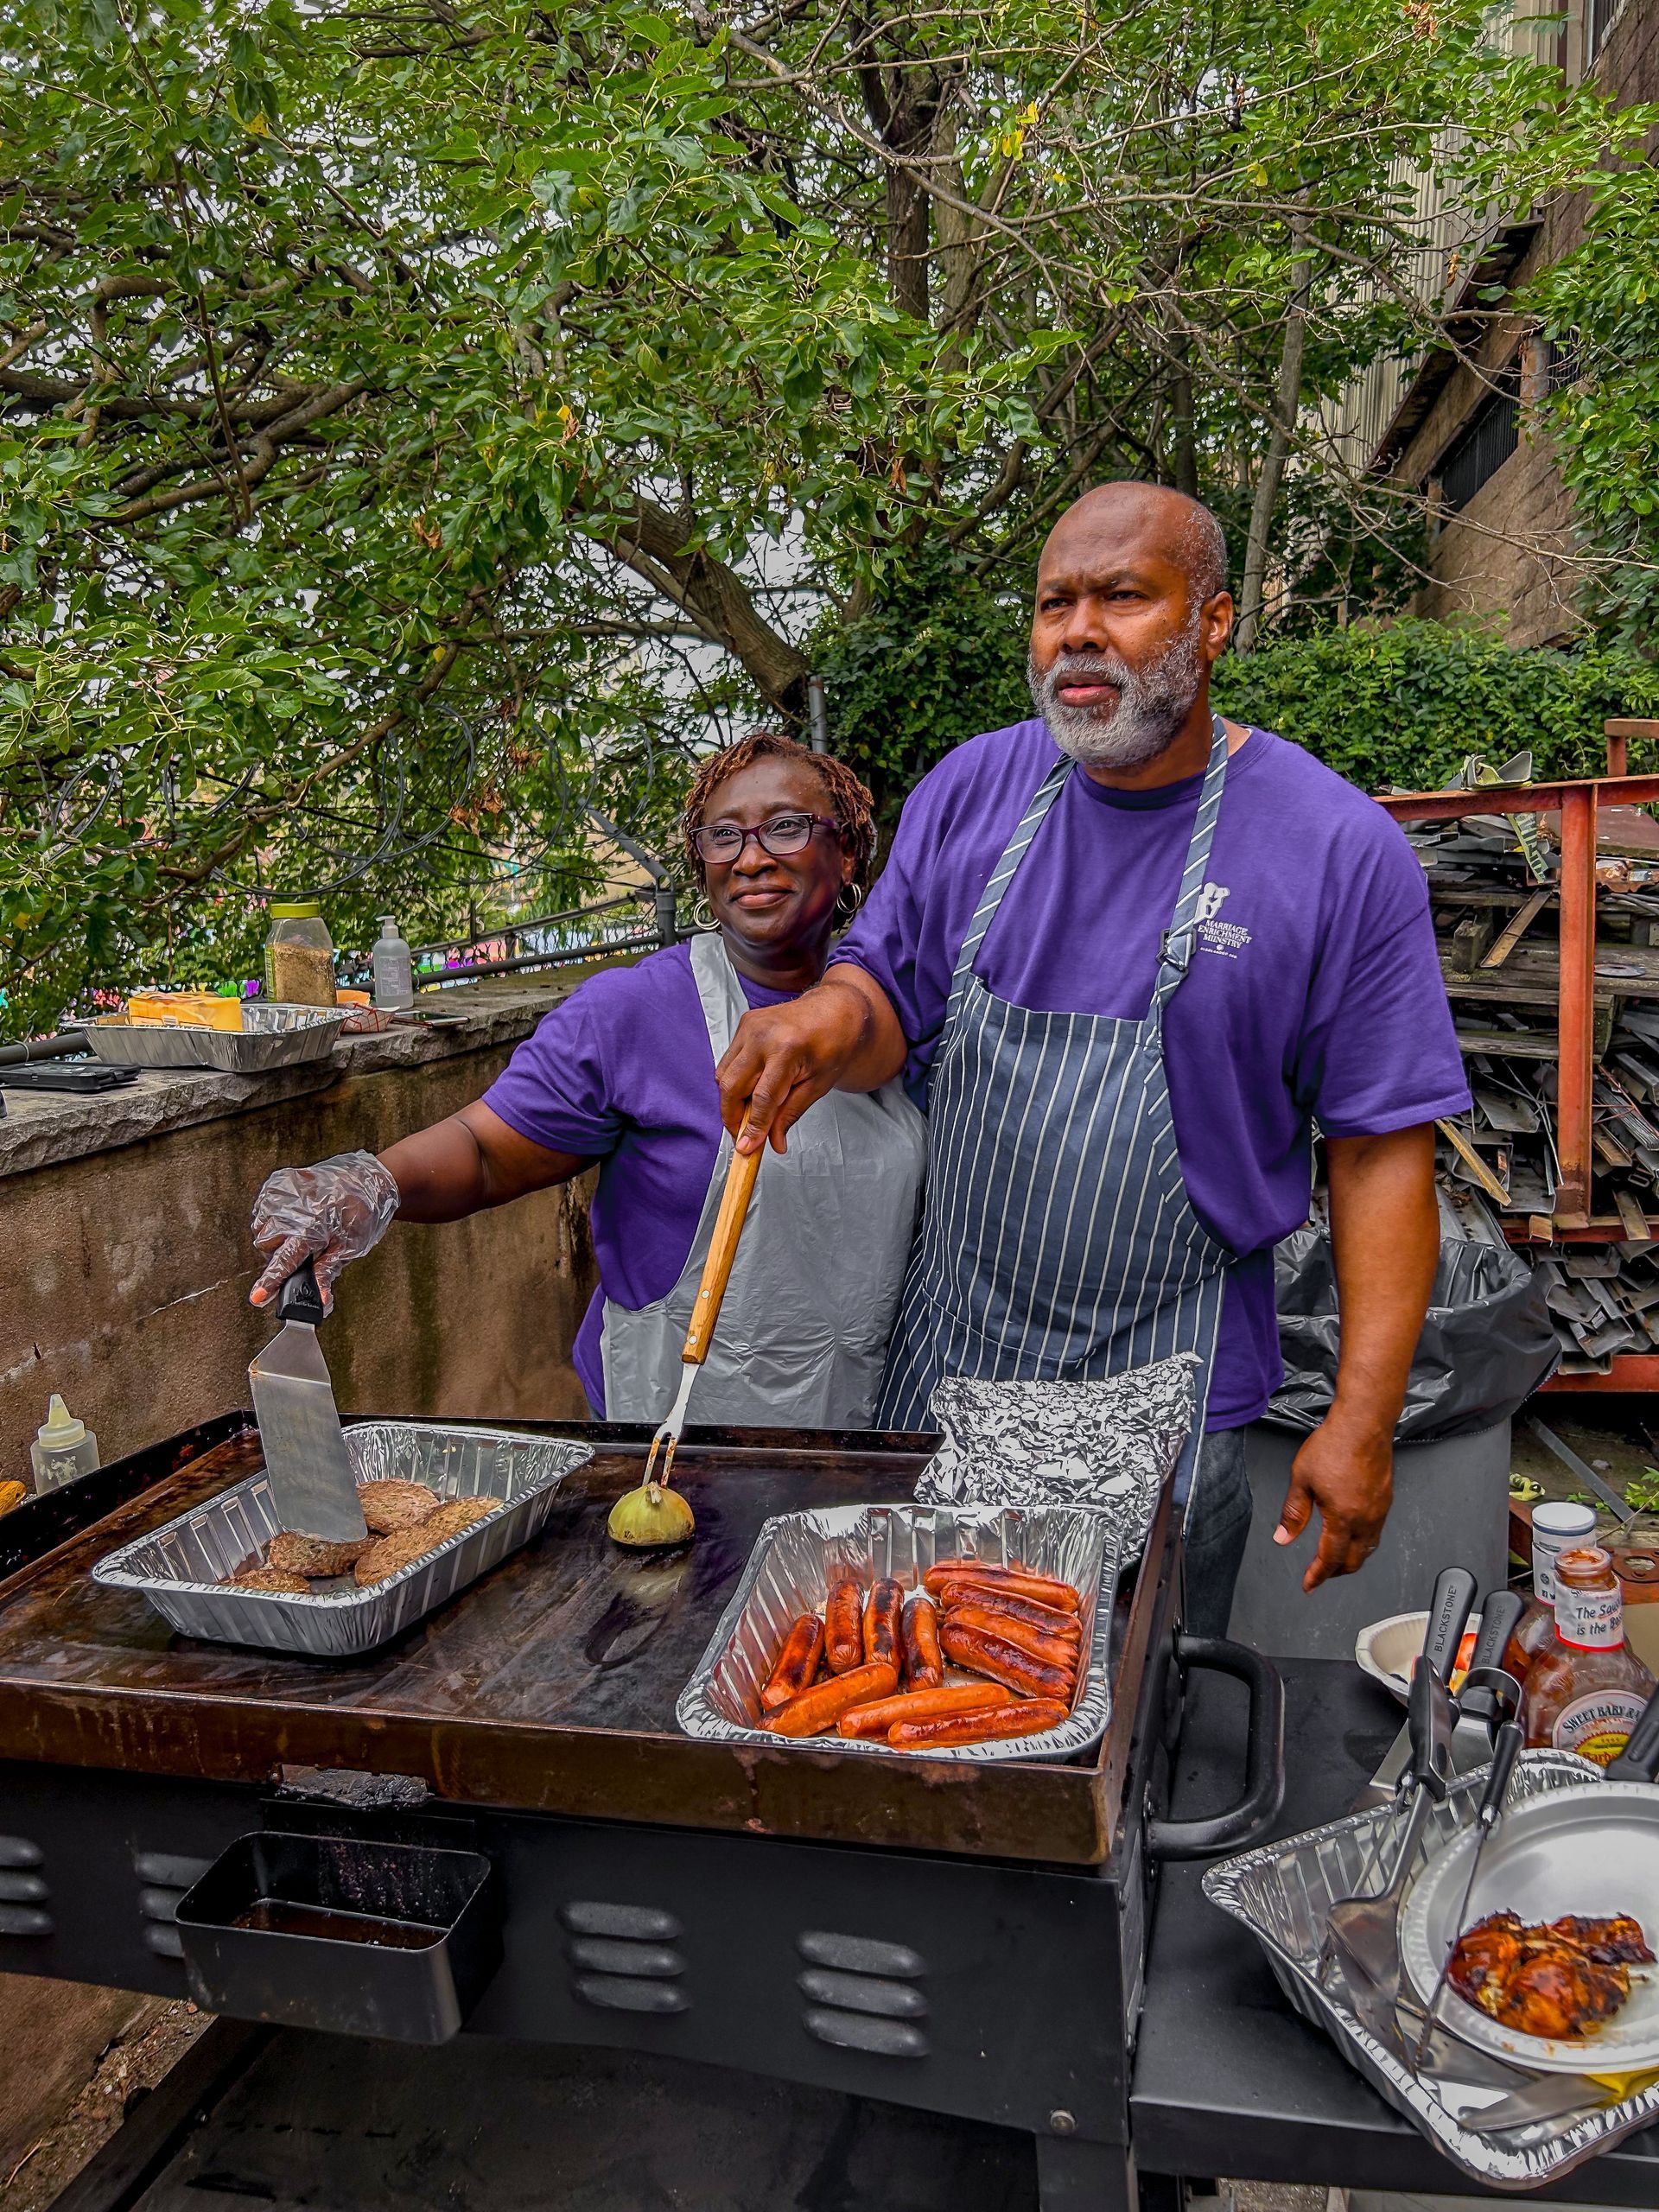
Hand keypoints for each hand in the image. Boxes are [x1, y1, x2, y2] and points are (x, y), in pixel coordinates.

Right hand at [249, 1151, 400, 1307]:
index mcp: (310, 1228)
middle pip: (265, 1245)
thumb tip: (320, 1300)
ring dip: (272, 1236)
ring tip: (297, 1232)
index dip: (270, 1281)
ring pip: (259, 1227)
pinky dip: (271, 1217)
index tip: (257, 1297)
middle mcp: (291, 1209)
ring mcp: (282, 1192)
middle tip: (299, 1252)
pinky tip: (291, 1217)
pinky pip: (261, 1208)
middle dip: (276, 1255)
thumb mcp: (349, 1248)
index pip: (284, 1261)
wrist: (366, 1179)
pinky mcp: (278, 1182)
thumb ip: (326, 1273)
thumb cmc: (362, 1212)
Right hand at [716, 977, 872, 1153]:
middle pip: (731, 1086)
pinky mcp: (744, 1025)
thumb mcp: (818, 1085)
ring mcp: (749, 1027)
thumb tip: (774, 1143)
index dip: (752, 1126)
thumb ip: (790, 1114)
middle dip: (732, 1116)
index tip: (746, 1148)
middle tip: (742, 1135)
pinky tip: (753, 1087)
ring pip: (724, 1074)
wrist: (835, 1010)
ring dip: (731, 1099)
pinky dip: (735, 1080)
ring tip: (750, 1112)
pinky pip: (729, 1061)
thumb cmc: (833, 1045)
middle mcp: (762, 1035)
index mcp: (786, 1049)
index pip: (761, 1098)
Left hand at [1274, 1411, 1393, 1592]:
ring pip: (1369, 1547)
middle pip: (1354, 1560)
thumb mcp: (1302, 1480)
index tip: (1309, 1584)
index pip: (1330, 1558)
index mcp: (1343, 1518)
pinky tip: (1354, 1533)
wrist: (1363, 1423)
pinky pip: (1376, 1531)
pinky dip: (1363, 1541)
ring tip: (1336, 1558)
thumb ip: (1293, 1513)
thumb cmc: (1335, 1445)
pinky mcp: (1386, 1498)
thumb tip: (1283, 1536)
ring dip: (1352, 1557)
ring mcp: (1380, 1510)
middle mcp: (1366, 1519)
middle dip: (1336, 1571)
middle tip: (1321, 1574)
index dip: (1317, 1575)